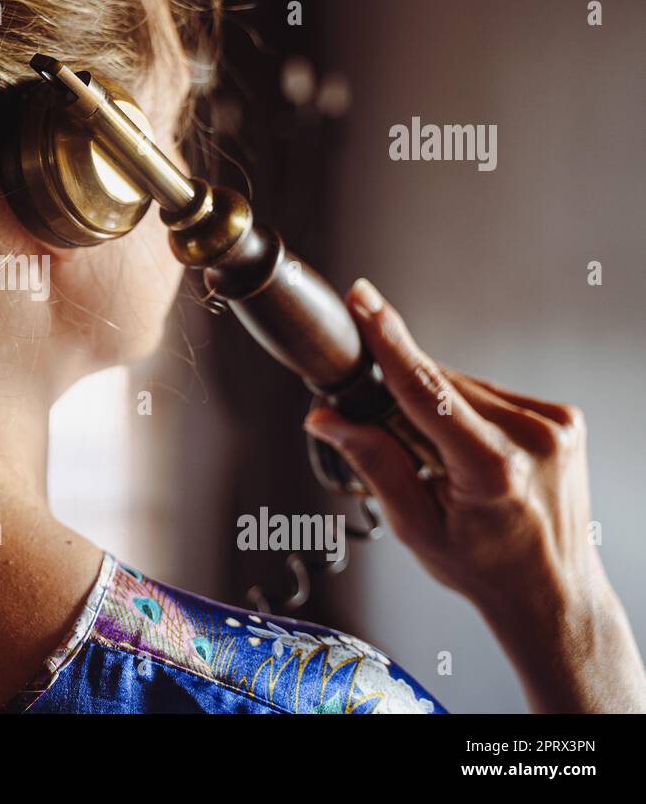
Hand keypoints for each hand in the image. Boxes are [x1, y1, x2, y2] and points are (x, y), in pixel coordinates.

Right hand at [303, 278, 645, 712]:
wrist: (550, 589)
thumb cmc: (485, 567)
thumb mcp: (414, 526)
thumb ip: (373, 463)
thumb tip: (328, 418)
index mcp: (491, 469)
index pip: (425, 388)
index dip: (388, 340)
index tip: (364, 301)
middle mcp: (531, 438)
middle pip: (439, 385)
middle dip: (404, 398)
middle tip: (398, 444)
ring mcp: (554, 424)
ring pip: (464, 386)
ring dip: (437, 407)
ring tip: (443, 461)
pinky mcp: (562, 417)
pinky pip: (491, 394)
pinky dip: (466, 411)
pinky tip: (468, 450)